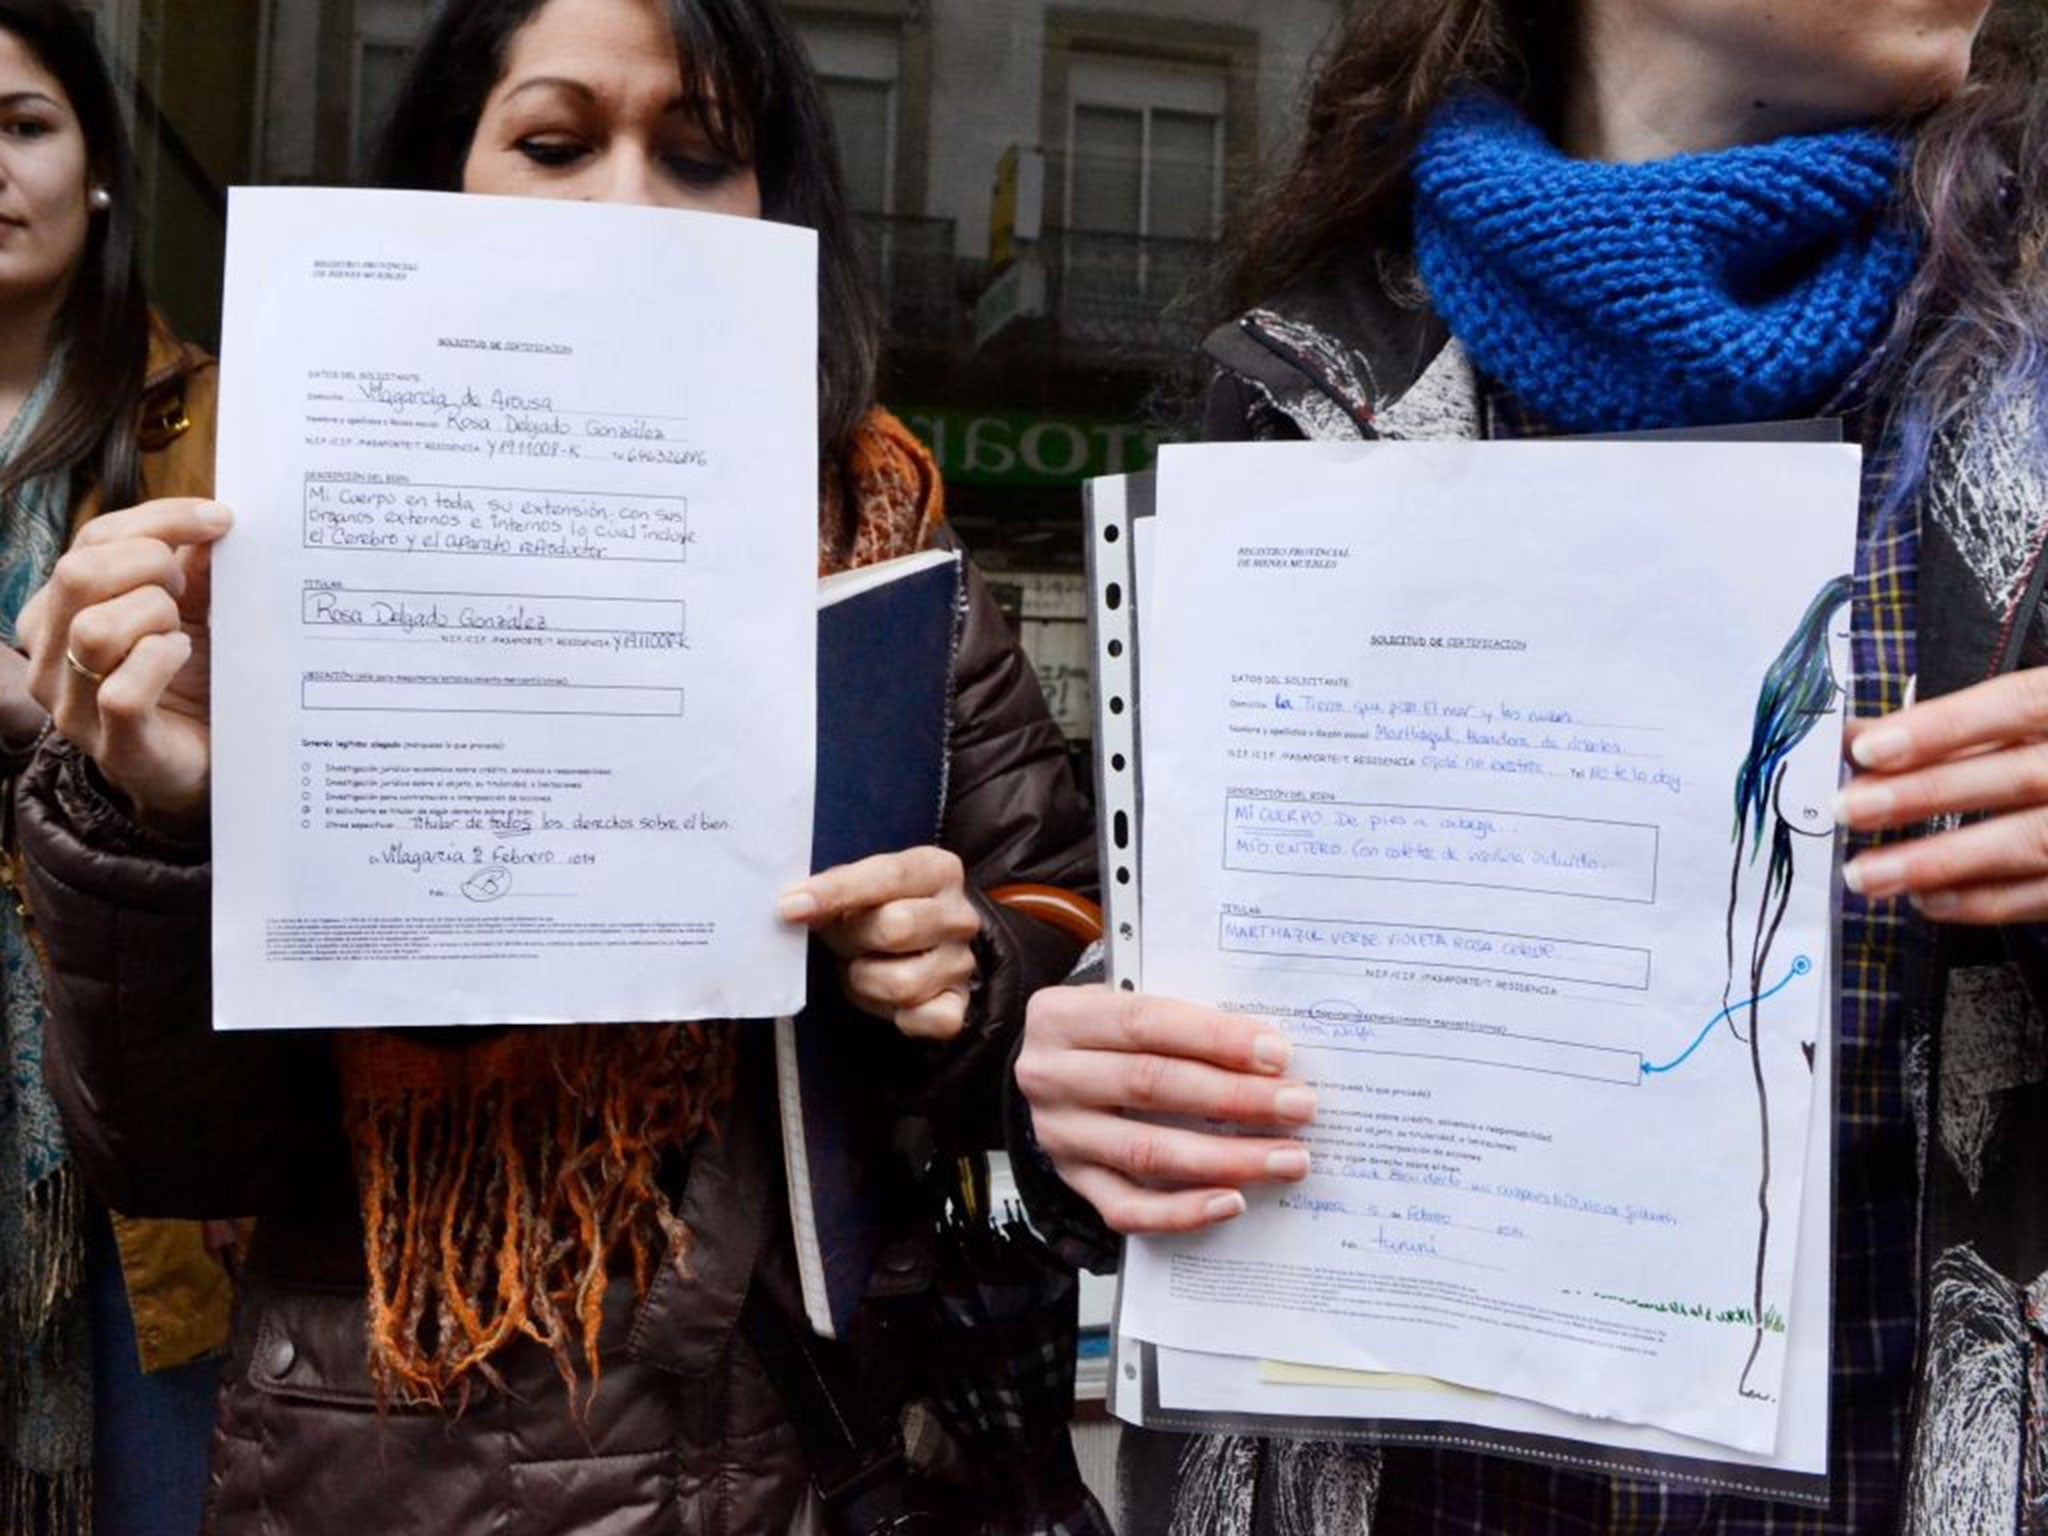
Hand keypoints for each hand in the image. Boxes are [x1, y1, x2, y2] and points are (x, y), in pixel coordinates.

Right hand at [16, 499, 229, 835]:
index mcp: (59, 609)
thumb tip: (210, 520)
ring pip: (95, 630)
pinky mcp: (113, 745)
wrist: (205, 763)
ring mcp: (73, 704)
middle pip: (79, 574)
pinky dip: (160, 664)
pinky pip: (121, 692)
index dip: (159, 520)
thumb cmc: (191, 678)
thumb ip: (190, 565)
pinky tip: (182, 657)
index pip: (91, 541)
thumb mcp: (191, 610)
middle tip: (188, 591)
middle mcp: (50, 654)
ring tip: (182, 632)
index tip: (219, 519)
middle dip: (151, 565)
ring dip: (155, 616)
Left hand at [779, 847, 981, 1040]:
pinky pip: (928, 1020)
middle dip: (851, 940)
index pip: (887, 877)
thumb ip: (835, 890)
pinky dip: (898, 1016)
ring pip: (903, 983)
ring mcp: (963, 962)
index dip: (836, 892)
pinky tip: (887, 1000)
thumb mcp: (858, 887)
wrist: (916, 947)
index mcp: (938, 870)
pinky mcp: (959, 1004)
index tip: (790, 906)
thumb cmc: (876, 911)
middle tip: (839, 941)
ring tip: (861, 968)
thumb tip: (795, 906)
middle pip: (895, 928)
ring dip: (865, 981)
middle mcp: (959, 915)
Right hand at [1014, 987, 1314, 1234]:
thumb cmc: (1109, 1034)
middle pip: (1151, 1085)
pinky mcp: (1073, 1182)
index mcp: (1063, 1016)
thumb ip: (1183, 1020)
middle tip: (1298, 1106)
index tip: (1277, 1053)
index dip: (1215, 1038)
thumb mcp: (1125, 1003)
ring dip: (1227, 1158)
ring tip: (1287, 1158)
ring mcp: (1059, 1135)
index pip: (1146, 1023)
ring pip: (1148, 1152)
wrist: (1054, 1072)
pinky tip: (1233, 1202)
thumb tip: (1270, 1052)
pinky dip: (1183, 1211)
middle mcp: (1051, 1077)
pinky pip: (1128, 1209)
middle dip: (1236, 1097)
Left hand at [1838, 668, 2047, 922]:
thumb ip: (1965, 723)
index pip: (2017, 705)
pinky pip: (2044, 895)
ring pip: (2027, 843)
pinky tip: (1928, 900)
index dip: (1943, 725)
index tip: (1868, 747)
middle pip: (2014, 777)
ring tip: (1868, 873)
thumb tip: (1860, 736)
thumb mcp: (2040, 713)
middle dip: (1925, 796)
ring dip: (1940, 861)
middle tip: (1850, 810)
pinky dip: (1983, 902)